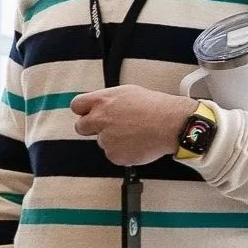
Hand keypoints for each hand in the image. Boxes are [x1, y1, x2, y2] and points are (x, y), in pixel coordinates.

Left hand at [69, 85, 196, 167]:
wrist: (170, 124)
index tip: (88, 114)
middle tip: (109, 127)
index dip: (83, 111)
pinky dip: (123, 152)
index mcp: (102, 101)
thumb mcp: (127, 92)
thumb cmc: (154, 106)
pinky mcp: (114, 155)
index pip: (76, 105)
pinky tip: (136, 143)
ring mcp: (106, 139)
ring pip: (102, 142)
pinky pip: (114, 154)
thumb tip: (101, 106)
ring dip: (113, 140)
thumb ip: (108, 100)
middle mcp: (100, 119)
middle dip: (92, 128)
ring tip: (133, 133)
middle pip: (81, 127)